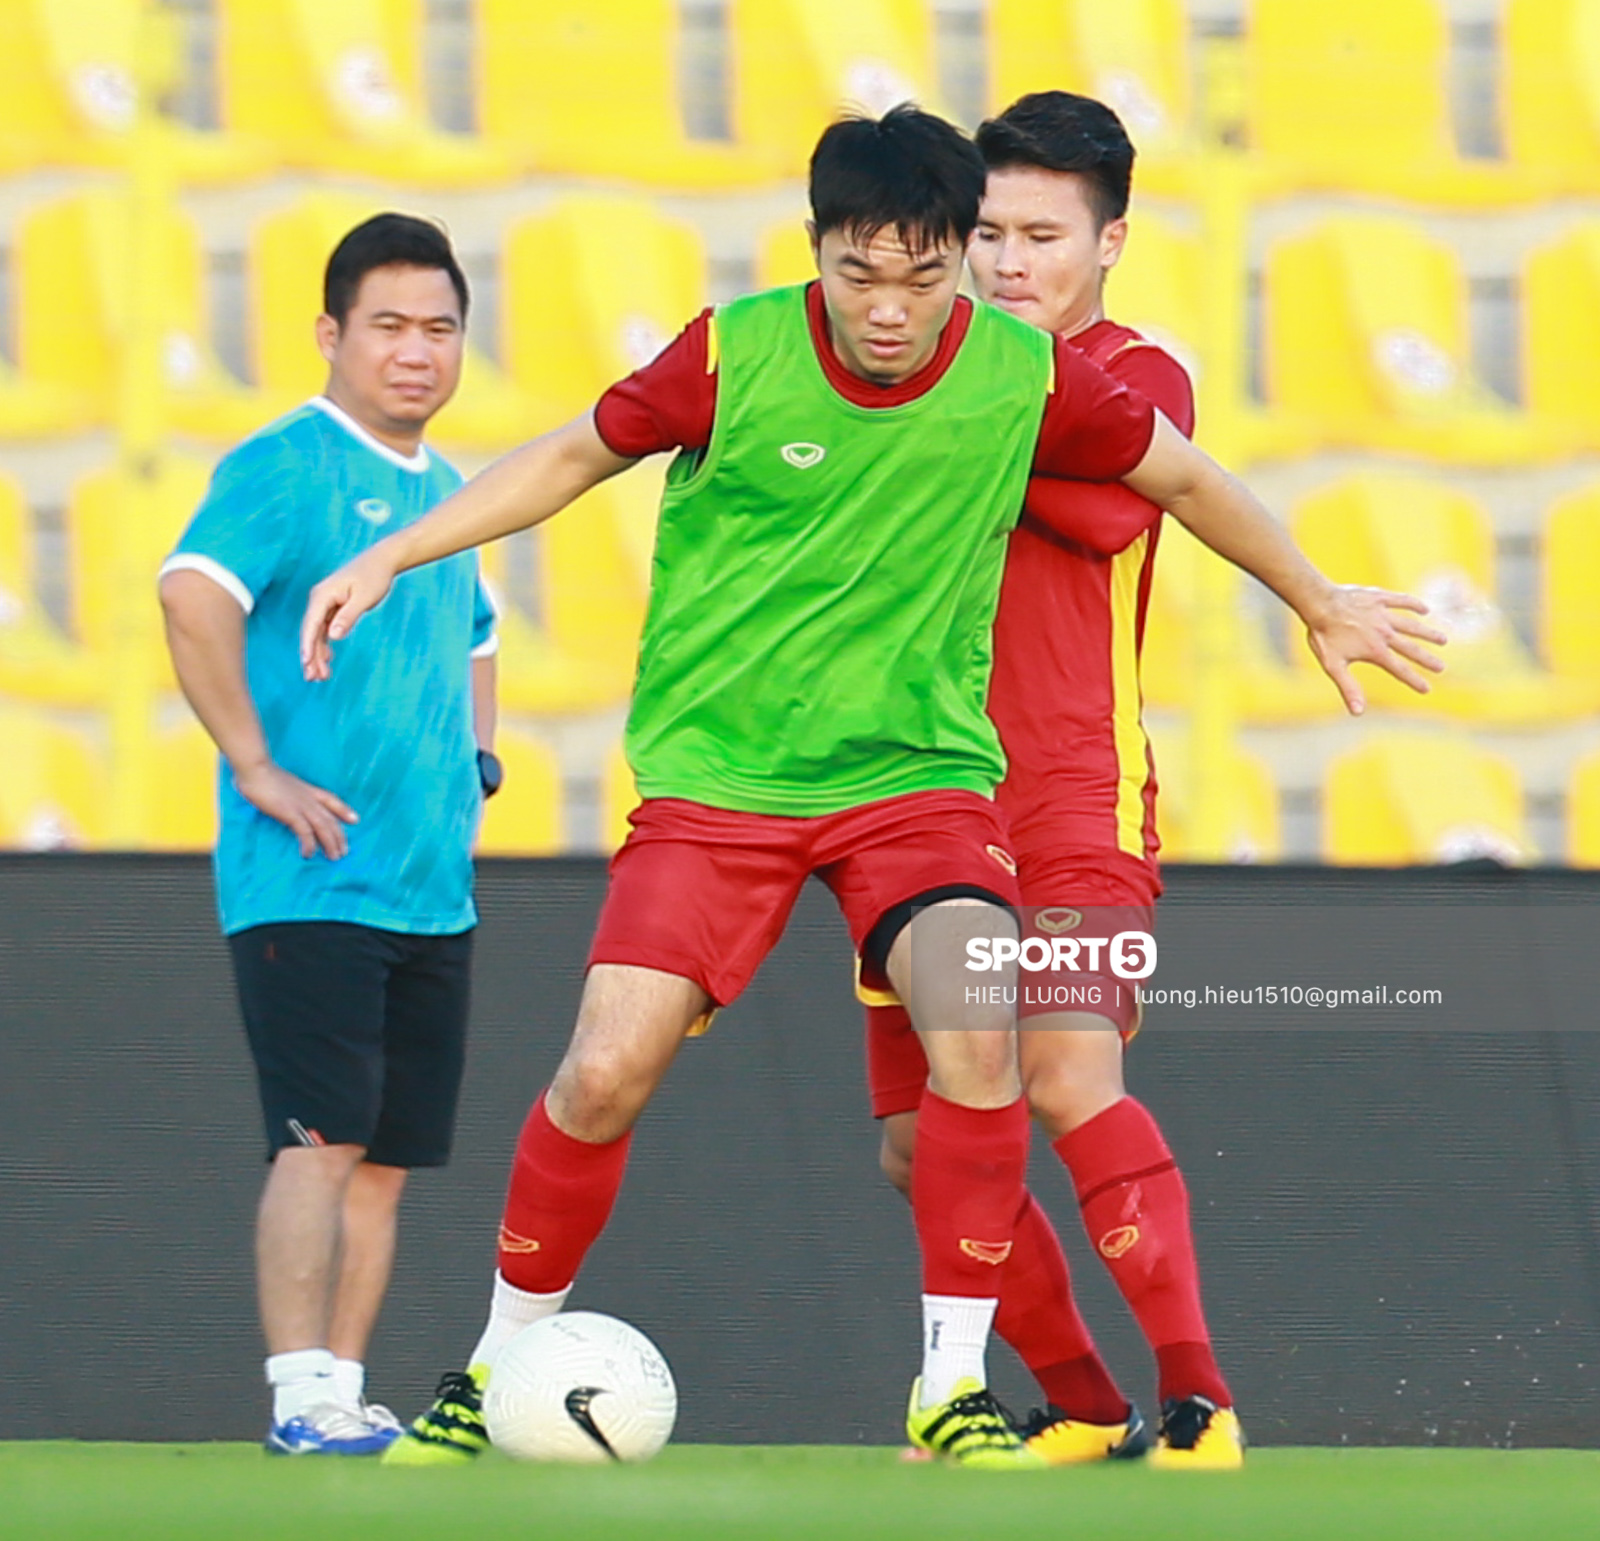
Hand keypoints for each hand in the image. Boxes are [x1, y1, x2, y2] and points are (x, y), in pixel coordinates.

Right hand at [233, 761, 358, 858]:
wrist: (254, 768)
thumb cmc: (261, 774)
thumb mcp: (282, 783)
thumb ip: (287, 792)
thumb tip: (282, 798)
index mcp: (308, 789)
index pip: (332, 800)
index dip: (344, 810)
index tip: (355, 820)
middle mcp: (309, 798)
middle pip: (330, 819)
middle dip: (339, 836)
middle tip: (344, 852)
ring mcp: (301, 805)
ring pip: (323, 827)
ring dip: (330, 844)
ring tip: (334, 857)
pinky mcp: (290, 813)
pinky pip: (305, 832)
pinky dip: (309, 844)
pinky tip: (309, 854)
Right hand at [300, 546, 397, 680]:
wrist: (381, 561)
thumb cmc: (374, 576)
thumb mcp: (364, 598)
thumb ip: (348, 617)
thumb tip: (333, 636)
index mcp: (322, 595)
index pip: (311, 625)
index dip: (307, 646)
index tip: (306, 664)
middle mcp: (319, 599)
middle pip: (311, 632)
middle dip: (311, 656)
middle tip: (314, 678)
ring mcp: (325, 603)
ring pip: (317, 633)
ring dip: (318, 654)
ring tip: (321, 676)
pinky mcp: (332, 607)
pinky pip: (325, 629)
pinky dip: (326, 645)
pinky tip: (328, 660)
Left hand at [1303, 586, 1447, 714]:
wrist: (1318, 603)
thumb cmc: (1323, 635)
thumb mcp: (1333, 665)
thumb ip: (1348, 688)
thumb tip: (1358, 712)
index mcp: (1375, 651)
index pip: (1400, 669)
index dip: (1414, 680)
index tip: (1427, 689)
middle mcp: (1384, 633)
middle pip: (1411, 648)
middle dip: (1427, 659)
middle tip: (1442, 667)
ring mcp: (1383, 615)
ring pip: (1411, 625)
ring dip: (1427, 633)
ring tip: (1442, 639)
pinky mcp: (1379, 598)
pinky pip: (1402, 601)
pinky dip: (1414, 605)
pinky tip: (1425, 609)